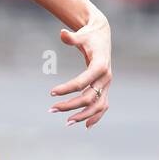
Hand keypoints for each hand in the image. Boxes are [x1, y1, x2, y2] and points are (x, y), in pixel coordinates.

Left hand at [49, 7, 111, 127]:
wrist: (103, 36)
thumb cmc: (89, 36)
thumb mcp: (81, 35)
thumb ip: (72, 37)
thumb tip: (62, 33)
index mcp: (100, 65)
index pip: (83, 82)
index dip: (67, 88)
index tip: (51, 93)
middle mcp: (106, 77)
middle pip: (88, 97)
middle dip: (70, 105)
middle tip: (52, 109)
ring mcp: (107, 85)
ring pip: (97, 106)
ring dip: (83, 116)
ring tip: (67, 122)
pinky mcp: (105, 89)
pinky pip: (103, 106)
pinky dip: (96, 117)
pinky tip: (85, 126)